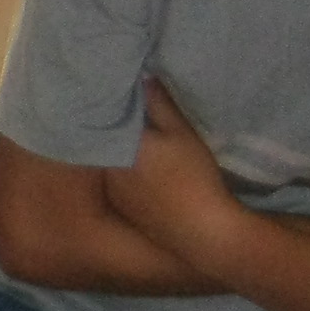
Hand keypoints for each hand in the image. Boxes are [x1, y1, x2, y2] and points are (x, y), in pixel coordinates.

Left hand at [102, 77, 239, 260]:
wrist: (202, 231)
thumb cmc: (194, 176)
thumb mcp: (181, 133)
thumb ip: (159, 104)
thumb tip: (144, 79)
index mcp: (119, 146)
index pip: (108, 119)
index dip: (116, 108)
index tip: (123, 96)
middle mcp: (107, 168)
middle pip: (108, 141)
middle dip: (117, 130)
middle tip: (133, 118)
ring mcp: (112, 192)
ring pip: (112, 163)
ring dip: (121, 154)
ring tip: (143, 146)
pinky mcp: (123, 209)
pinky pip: (118, 183)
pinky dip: (127, 175)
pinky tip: (146, 176)